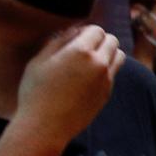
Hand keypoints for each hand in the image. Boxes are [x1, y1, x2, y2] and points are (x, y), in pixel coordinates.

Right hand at [17, 25, 124, 145]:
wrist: (45, 126)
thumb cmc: (36, 91)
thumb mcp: (40, 60)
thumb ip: (59, 41)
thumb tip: (76, 30)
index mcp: (81, 51)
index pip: (97, 30)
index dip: (86, 31)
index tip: (76, 38)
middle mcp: (99, 63)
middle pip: (112, 41)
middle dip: (100, 40)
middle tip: (84, 47)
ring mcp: (106, 79)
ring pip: (119, 56)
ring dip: (108, 53)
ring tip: (90, 60)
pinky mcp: (108, 93)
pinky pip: (114, 73)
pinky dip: (106, 69)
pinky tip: (88, 77)